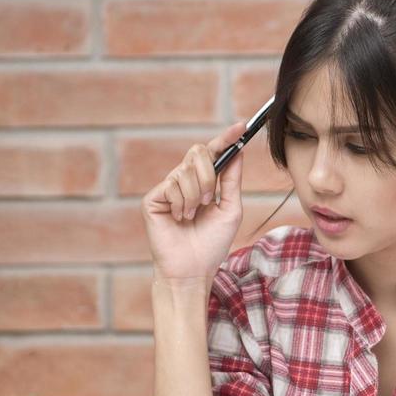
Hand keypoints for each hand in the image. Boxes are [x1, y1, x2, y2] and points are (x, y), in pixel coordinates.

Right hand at [142, 121, 247, 283]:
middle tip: (208, 200)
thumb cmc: (212, 244)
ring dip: (195, 195)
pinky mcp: (153, 198)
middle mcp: (185, 181)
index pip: (214, 153)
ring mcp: (168, 189)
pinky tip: (179, 219)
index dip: (227, 138)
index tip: (242, 126)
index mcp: (205, 182)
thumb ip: (232, 180)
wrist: (192, 269)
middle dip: (208, 175)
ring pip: (185, 171)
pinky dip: (181, 203)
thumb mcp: (230, 209)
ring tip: (192, 216)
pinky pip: (171, 185)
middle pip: (198, 153)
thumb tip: (238, 151)